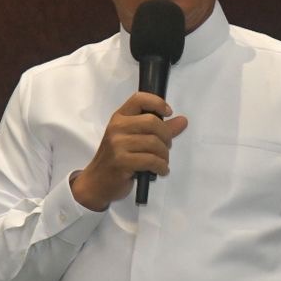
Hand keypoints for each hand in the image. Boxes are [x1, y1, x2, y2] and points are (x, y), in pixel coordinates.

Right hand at [70, 91, 188, 210]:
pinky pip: (151, 160)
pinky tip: (160, 170)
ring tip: (162, 162)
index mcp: (119, 118)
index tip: (168, 113)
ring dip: (164, 155)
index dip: (157, 103)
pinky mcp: (121, 161)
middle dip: (166, 136)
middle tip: (166, 147)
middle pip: (152, 122)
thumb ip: (159, 129)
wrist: (97, 182)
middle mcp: (117, 127)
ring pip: (154, 143)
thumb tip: (183, 120)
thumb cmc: (117, 159)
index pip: (139, 99)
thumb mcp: (135, 140)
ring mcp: (117, 144)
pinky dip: (161, 167)